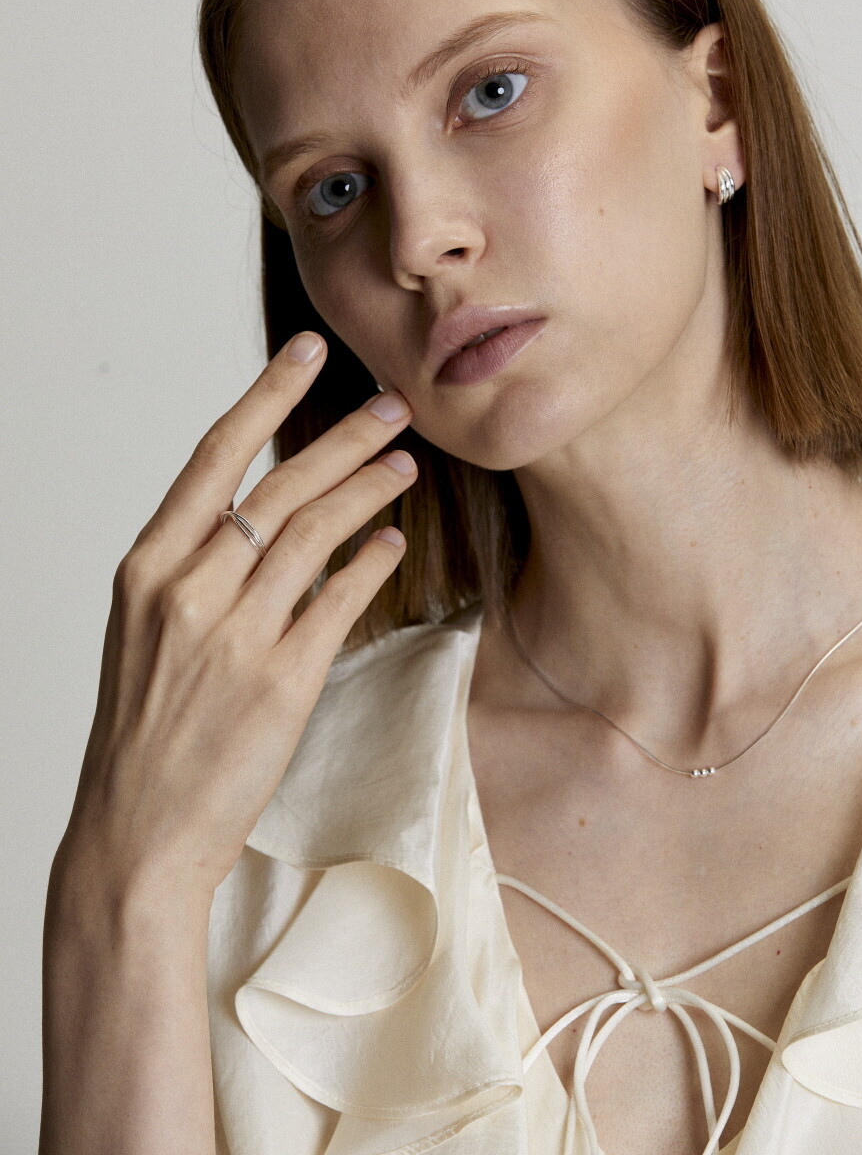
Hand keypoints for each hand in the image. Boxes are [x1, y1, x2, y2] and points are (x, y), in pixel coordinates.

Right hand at [56, 332, 416, 903]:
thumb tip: (258, 516)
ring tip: (405, 465)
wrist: (136, 829)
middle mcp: (188, 590)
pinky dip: (369, 562)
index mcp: (148, 568)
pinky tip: (392, 540)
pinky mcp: (281, 682)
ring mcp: (235, 635)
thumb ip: (195, 570)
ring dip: (368, 490)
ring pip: (315, 533)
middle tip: (392, 406)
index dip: (267, 395)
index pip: (216, 457)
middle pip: (280, 487)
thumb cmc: (142, 730)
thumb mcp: (146, 632)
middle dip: (344, 437)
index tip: (306, 352)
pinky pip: (337, 600)